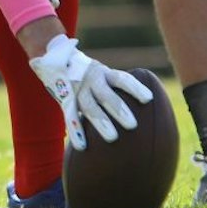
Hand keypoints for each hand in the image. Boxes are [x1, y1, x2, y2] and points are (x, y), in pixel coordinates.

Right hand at [29, 34, 153, 149]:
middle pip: (105, 94)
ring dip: (101, 122)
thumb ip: (118, 87)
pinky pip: (70, 116)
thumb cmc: (90, 76)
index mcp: (103, 73)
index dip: (134, 88)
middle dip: (119, 109)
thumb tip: (150, 107)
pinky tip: (82, 147)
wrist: (55, 60)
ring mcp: (77, 90)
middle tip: (133, 125)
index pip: (121, 79)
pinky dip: (76, 131)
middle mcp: (90, 80)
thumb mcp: (103, 74)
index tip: (149, 99)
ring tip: (113, 138)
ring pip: (89, 106)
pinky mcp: (65, 99)